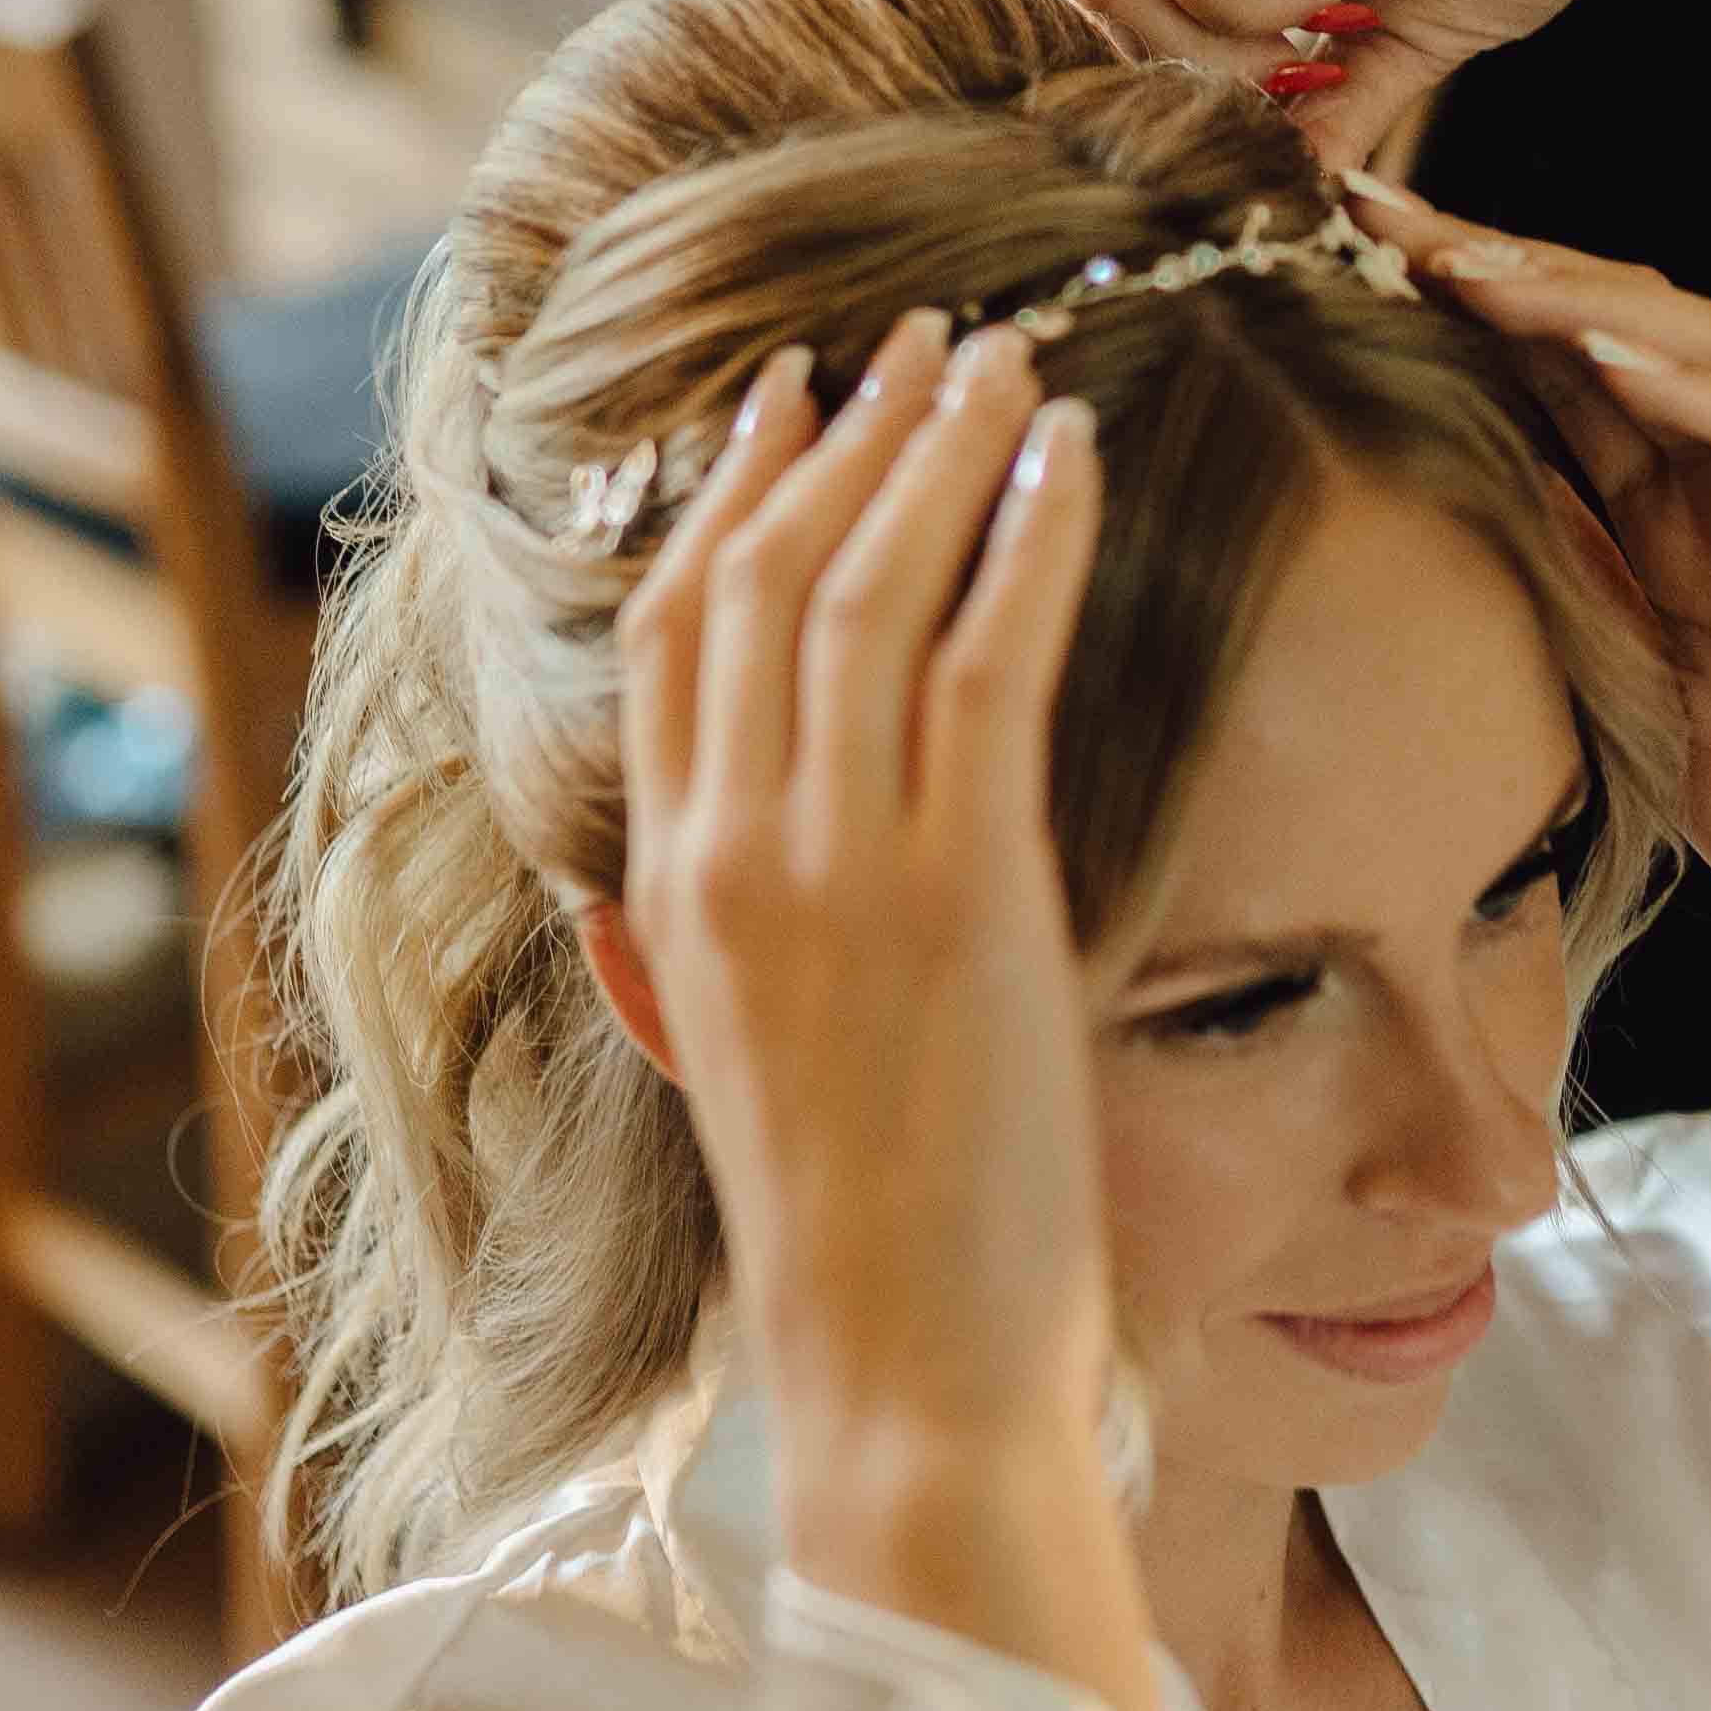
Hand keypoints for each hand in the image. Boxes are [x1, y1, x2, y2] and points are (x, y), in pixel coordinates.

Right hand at [609, 317, 1161, 1710]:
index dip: (729, 498)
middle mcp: (732, 859)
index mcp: (669, 896)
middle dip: (845, 437)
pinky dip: (1032, 534)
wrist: (902, 1369)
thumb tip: (635, 908)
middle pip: (763, 579)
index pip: (675, 639)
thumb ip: (675, 968)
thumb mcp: (725, 1077)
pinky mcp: (964, 889)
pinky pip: (989, 658)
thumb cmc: (852, 1244)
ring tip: (1007, 362)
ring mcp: (840, 869)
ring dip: (943, 452)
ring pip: (871, 590)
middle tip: (920, 341)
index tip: (788, 403)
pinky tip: (1075, 459)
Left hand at [1354, 186, 1710, 1138]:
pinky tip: (1610, 355)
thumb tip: (1430, 593)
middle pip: (1607, 333)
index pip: (1548, 392)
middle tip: (1363, 212)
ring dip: (1579, 298)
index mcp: (1673, 536)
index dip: (1445, 327)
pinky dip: (1702, 389)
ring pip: (1697, 348)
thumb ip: (1573, 639)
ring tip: (1465, 263)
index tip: (1322, 280)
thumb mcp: (1649, 731)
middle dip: (1489, 267)